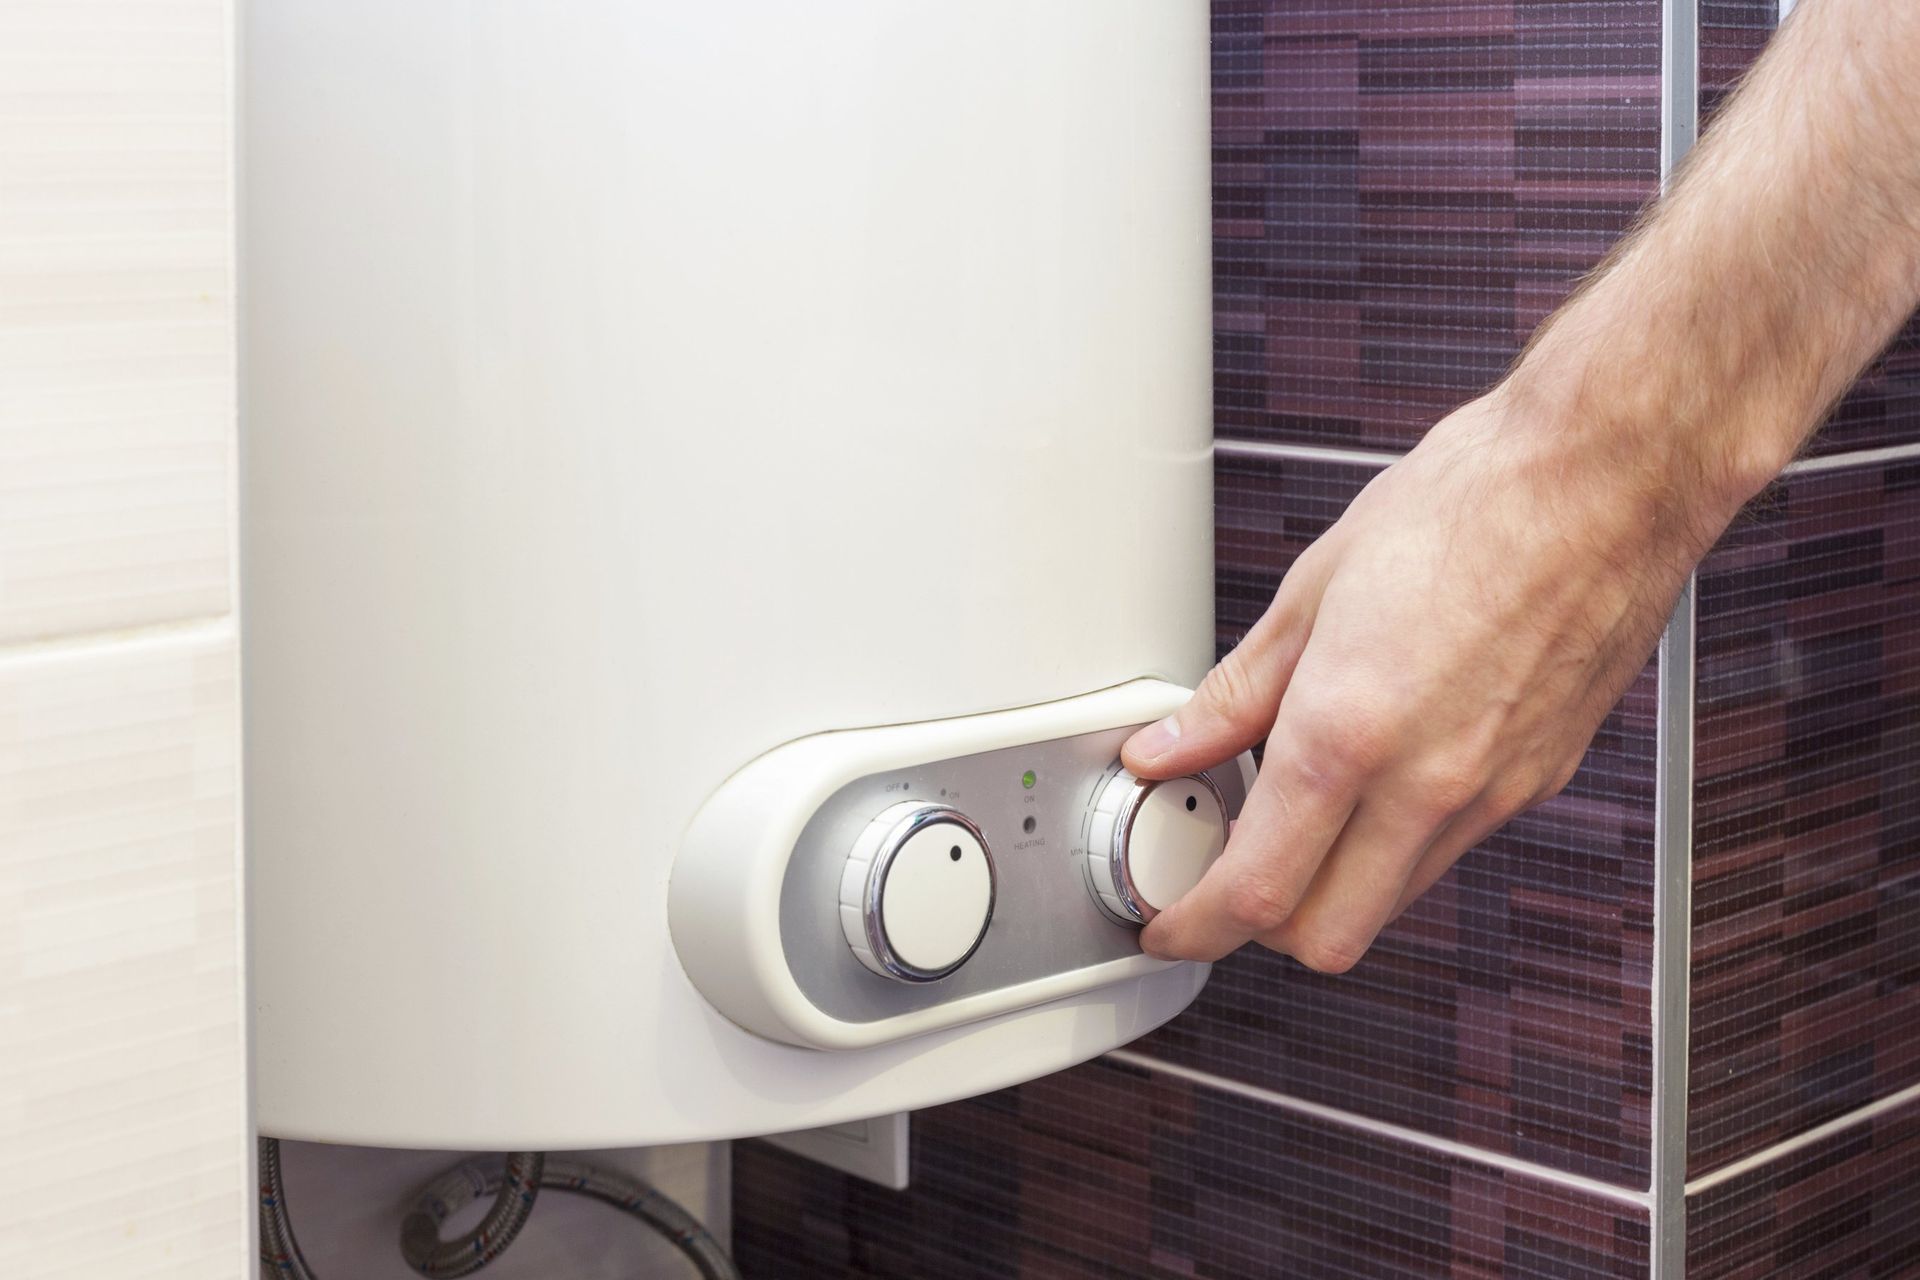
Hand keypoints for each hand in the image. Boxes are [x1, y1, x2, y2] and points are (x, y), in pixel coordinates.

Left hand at [1122, 390, 1719, 969]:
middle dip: (1260, 928)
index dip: (1193, 926)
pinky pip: (1449, 850)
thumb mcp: (1313, 591)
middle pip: (1325, 938)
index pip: (1255, 890)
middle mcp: (1427, 783)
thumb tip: (1170, 746)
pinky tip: (1376, 776)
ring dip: (1332, 888)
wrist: (1606, 478)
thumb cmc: (1473, 505)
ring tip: (1295, 810)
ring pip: (1390, 901)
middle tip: (1219, 877)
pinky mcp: (1540, 781)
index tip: (1168, 922)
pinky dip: (1396, 843)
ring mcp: (1492, 792)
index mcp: (1349, 732)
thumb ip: (1235, 694)